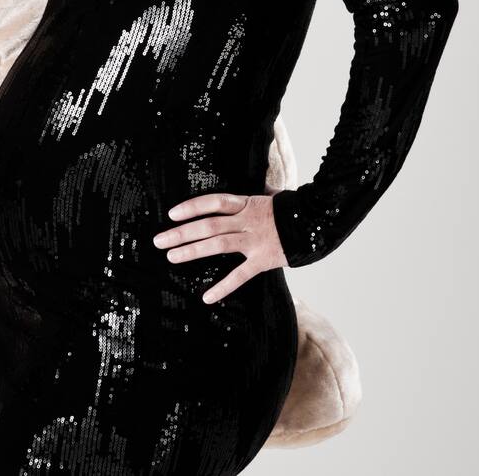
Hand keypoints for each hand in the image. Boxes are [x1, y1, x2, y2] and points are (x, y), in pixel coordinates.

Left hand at [153, 193, 289, 304]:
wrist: (319, 222)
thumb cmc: (294, 209)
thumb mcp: (274, 195)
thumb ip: (260, 192)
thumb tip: (259, 181)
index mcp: (248, 203)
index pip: (214, 202)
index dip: (192, 207)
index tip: (172, 214)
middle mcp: (248, 220)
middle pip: (209, 225)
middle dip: (182, 232)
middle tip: (159, 241)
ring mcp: (255, 240)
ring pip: (218, 245)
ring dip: (192, 252)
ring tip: (172, 257)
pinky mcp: (264, 259)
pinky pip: (240, 275)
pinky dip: (223, 287)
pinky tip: (207, 297)